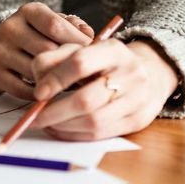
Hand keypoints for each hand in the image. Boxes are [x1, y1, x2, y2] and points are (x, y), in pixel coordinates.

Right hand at [0, 3, 92, 99]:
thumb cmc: (34, 35)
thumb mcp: (51, 22)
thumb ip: (74, 26)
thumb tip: (90, 37)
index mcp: (28, 11)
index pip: (55, 25)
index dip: (77, 41)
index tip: (92, 53)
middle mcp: (11, 28)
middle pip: (47, 50)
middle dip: (69, 64)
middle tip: (87, 75)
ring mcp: (0, 52)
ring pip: (36, 71)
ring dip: (57, 81)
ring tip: (71, 83)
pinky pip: (24, 90)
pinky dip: (41, 93)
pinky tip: (51, 90)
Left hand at [29, 38, 178, 138]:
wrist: (150, 74)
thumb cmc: (105, 62)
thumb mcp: (82, 49)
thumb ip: (55, 59)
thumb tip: (38, 84)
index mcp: (114, 50)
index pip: (80, 63)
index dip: (55, 79)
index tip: (37, 93)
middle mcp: (130, 74)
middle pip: (86, 99)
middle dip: (54, 112)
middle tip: (34, 116)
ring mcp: (136, 100)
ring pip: (93, 121)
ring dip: (62, 126)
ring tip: (45, 123)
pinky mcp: (136, 121)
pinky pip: (100, 134)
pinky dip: (74, 134)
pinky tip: (60, 129)